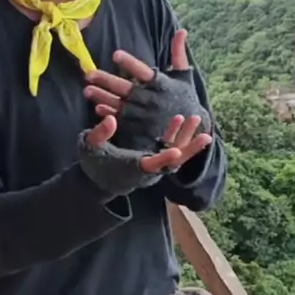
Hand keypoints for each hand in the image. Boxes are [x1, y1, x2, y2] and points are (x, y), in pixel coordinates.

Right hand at [79, 113, 208, 197]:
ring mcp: (154, 165)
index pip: (150, 166)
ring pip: (176, 155)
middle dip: (189, 150)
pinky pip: (172, 148)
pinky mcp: (156, 158)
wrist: (99, 176)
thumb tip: (110, 118)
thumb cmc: (93, 161)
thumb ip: (100, 133)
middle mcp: (147, 170)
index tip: (176, 150)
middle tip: (205, 135)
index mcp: (131, 168)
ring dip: (189, 140)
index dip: (163, 159)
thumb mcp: (90, 146)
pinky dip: (180, 136)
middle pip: (173, 163)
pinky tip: (185, 119)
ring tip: (197, 118)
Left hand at [83, 30, 211, 153]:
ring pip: (121, 105)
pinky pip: (123, 120)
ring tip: (87, 90)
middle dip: (108, 82)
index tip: (115, 54)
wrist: (190, 128)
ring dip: (103, 98)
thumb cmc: (185, 98)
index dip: (130, 64)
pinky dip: (110, 115)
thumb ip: (178, 53)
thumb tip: (181, 30)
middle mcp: (152, 99)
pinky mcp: (141, 127)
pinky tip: (97, 108)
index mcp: (162, 84)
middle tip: (90, 74)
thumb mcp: (184, 76)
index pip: (144, 72)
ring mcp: (145, 114)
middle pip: (127, 89)